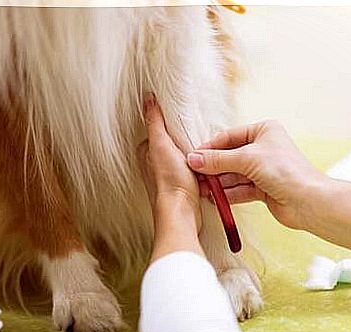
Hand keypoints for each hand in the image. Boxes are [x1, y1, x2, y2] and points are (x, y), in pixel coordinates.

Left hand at [137, 94, 203, 261]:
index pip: (159, 129)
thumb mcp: (161, 145)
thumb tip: (148, 100)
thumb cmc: (170, 183)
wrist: (182, 212)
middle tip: (194, 139)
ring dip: (195, 154)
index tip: (181, 121)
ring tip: (201, 153)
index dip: (171, 124)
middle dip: (185, 140)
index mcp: (146, 152)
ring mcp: (170, 174)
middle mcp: (155, 164)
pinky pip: (194, 168)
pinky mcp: (183, 184)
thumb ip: (154, 122)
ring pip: (185, 155)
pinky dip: (200, 166)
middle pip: (173, 142)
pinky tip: (204, 167)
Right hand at [187, 120, 327, 229]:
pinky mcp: (263, 188)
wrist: (309, 202)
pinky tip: (214, 198)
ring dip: (217, 183)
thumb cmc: (286, 171)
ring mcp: (263, 169)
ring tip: (201, 189)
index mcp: (263, 131)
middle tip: (194, 176)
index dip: (209, 149)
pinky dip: (227, 193)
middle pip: (229, 157)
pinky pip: (239, 189)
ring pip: (233, 174)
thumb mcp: (246, 159)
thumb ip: (218, 160)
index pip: (228, 138)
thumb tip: (193, 159)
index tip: (192, 158)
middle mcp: (263, 148)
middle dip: (212, 168)